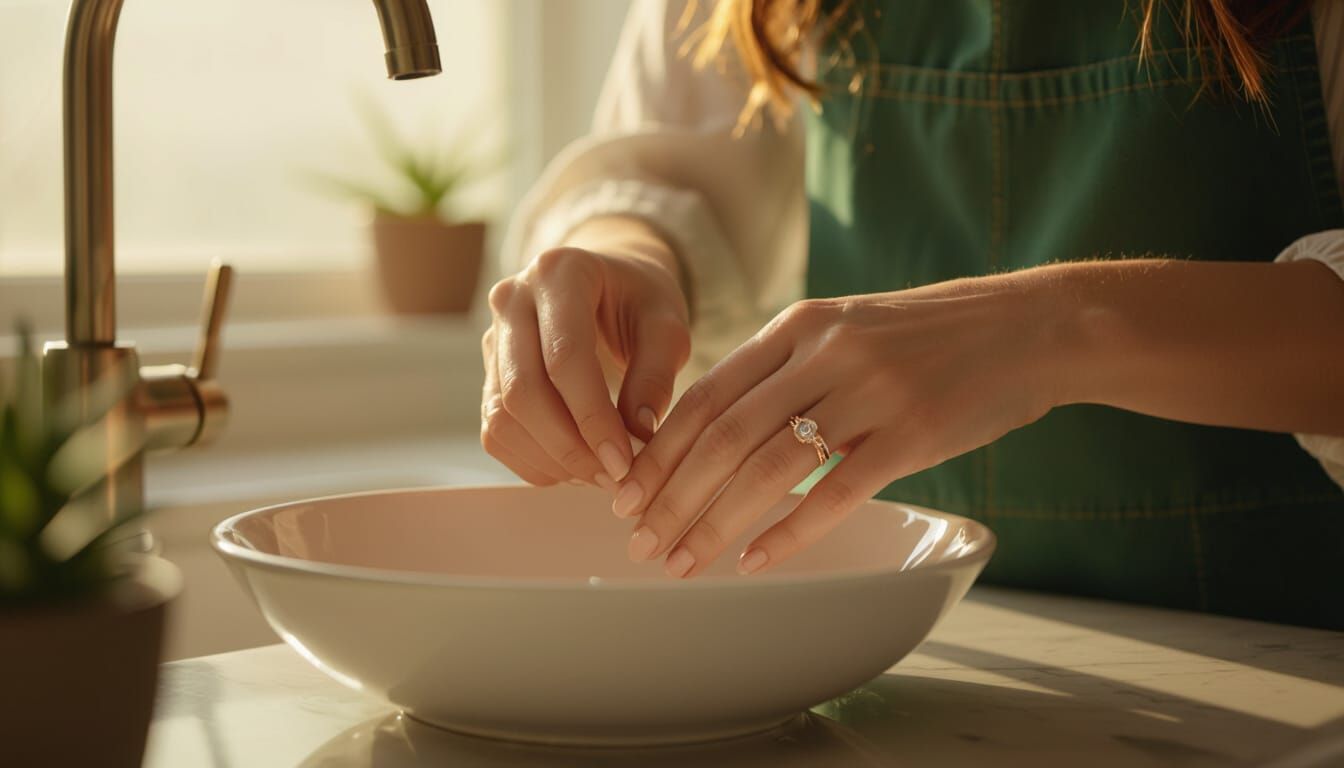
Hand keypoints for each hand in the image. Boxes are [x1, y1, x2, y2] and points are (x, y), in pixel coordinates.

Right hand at [481, 218, 690, 487]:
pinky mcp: (488, 374)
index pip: (565, 357)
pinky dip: (535, 462)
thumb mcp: (667, 324)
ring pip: (502, 417)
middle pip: (523, 391)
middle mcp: (513, 300)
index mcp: (560, 272)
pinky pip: (496, 432)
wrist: (609, 285)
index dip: (592, 417)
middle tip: (615, 477)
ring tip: (600, 474)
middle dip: (570, 447)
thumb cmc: (641, 302)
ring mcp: (493, 338)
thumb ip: (657, 373)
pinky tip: (576, 467)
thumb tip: (639, 432)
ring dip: (551, 460)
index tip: (624, 461)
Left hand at [611, 273, 1065, 576]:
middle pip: (724, 435)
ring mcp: (869, 391)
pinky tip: (757, 562)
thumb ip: (785, 367)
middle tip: (639, 541)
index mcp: (799, 327)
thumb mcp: (846, 329)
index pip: (707, 394)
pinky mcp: (913, 432)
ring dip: (716, 522)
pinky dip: (790, 532)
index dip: (660, 450)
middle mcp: (824, 354)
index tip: (625, 495)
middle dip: (672, 495)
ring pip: (769, 467)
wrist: (1029, 327)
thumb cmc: (930, 337)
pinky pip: (837, 491)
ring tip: (682, 562)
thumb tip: (718, 426)